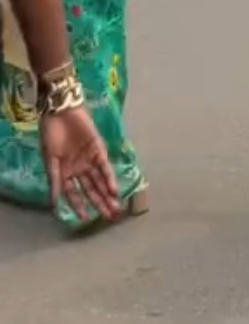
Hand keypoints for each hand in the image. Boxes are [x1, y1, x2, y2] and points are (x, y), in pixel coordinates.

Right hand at [39, 107, 121, 223]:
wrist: (60, 112)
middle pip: (92, 189)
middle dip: (100, 203)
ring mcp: (90, 159)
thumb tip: (53, 203)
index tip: (86, 220)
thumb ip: (54, 180)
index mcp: (65, 173)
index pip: (75, 195)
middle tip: (110, 217)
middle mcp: (80, 169)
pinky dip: (109, 178)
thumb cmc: (51, 135)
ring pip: (100, 180)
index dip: (80, 207)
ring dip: (107, 194)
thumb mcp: (49, 160)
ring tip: (115, 207)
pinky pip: (104, 166)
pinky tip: (113, 189)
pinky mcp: (99, 148)